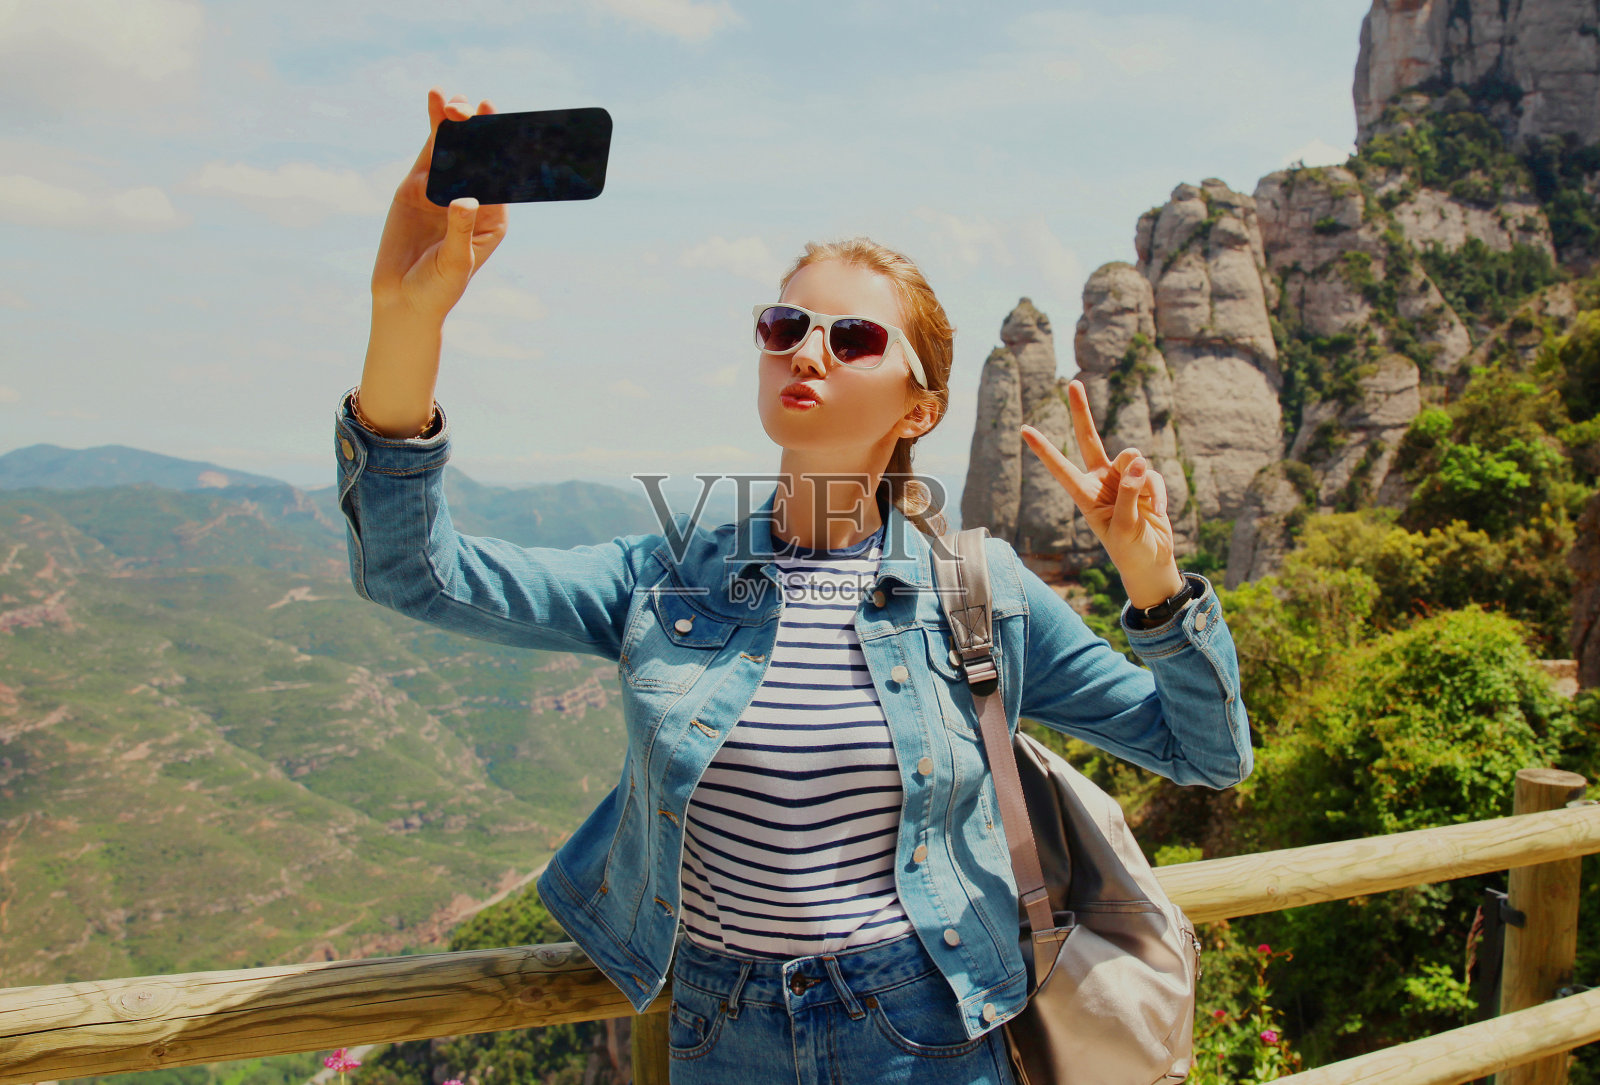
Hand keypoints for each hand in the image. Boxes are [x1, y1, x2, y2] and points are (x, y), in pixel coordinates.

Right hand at [370, 87, 509, 320]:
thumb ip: (460, 231)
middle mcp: (473, 197)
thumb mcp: (456, 263)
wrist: (403, 299)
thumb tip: (464, 199)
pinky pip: (430, 151)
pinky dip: (434, 126)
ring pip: (456, 147)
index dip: (507, 150)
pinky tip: (435, 102)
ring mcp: (445, 189)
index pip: (505, 176)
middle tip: (478, 110)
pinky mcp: (418, 186)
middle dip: (481, 130)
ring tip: (454, 100)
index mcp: (494, 216)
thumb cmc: (439, 288)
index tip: (508, 126)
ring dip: (456, 121)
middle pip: (481, 156)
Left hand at [1020, 379, 1181, 607]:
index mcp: (1085, 496)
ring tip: (1147, 504)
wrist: (1153, 562)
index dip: (1044, 449)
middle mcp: (1101, 482)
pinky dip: (1159, 492)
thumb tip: (1139, 458)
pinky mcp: (1145, 482)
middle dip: (1082, 411)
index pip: (1061, 468)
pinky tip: (1160, 511)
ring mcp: (1123, 479)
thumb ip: (1130, 492)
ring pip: (1131, 458)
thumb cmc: (1130, 550)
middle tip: (1074, 382)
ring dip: (1141, 477)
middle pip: (1090, 439)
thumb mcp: (1125, 526)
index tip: (1024, 429)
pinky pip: (1153, 474)